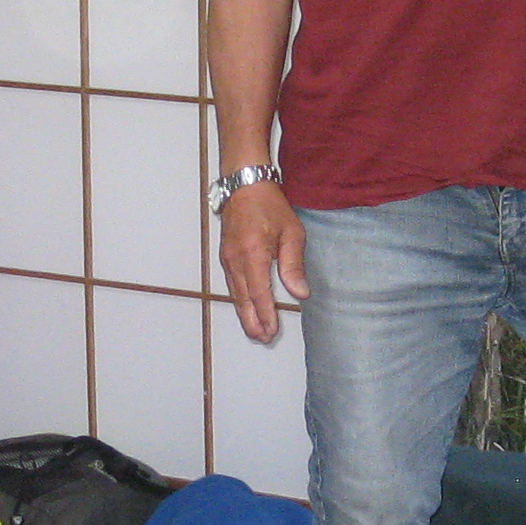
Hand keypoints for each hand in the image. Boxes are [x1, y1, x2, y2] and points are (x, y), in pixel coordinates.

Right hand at [218, 183, 307, 342]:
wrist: (244, 185)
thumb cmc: (270, 206)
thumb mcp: (291, 232)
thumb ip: (293, 265)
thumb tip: (300, 293)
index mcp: (253, 254)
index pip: (259, 294)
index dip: (266, 315)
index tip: (273, 331)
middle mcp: (236, 260)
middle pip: (243, 300)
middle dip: (253, 322)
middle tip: (263, 339)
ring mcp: (227, 258)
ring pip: (235, 294)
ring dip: (245, 314)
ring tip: (255, 330)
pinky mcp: (225, 256)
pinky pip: (232, 284)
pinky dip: (239, 299)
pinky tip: (246, 307)